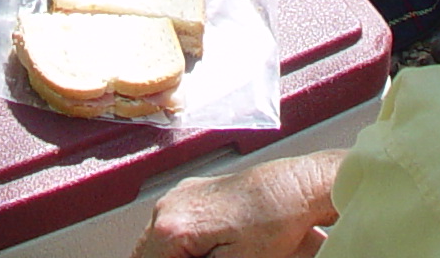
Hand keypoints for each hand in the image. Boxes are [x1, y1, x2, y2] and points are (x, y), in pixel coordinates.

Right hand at [131, 153, 341, 257]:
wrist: (295, 188)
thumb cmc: (273, 223)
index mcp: (172, 226)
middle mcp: (169, 205)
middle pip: (144, 253)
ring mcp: (180, 195)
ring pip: (156, 240)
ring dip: (171, 255)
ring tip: (209, 256)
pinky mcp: (193, 192)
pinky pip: (171, 225)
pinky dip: (179, 244)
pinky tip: (205, 250)